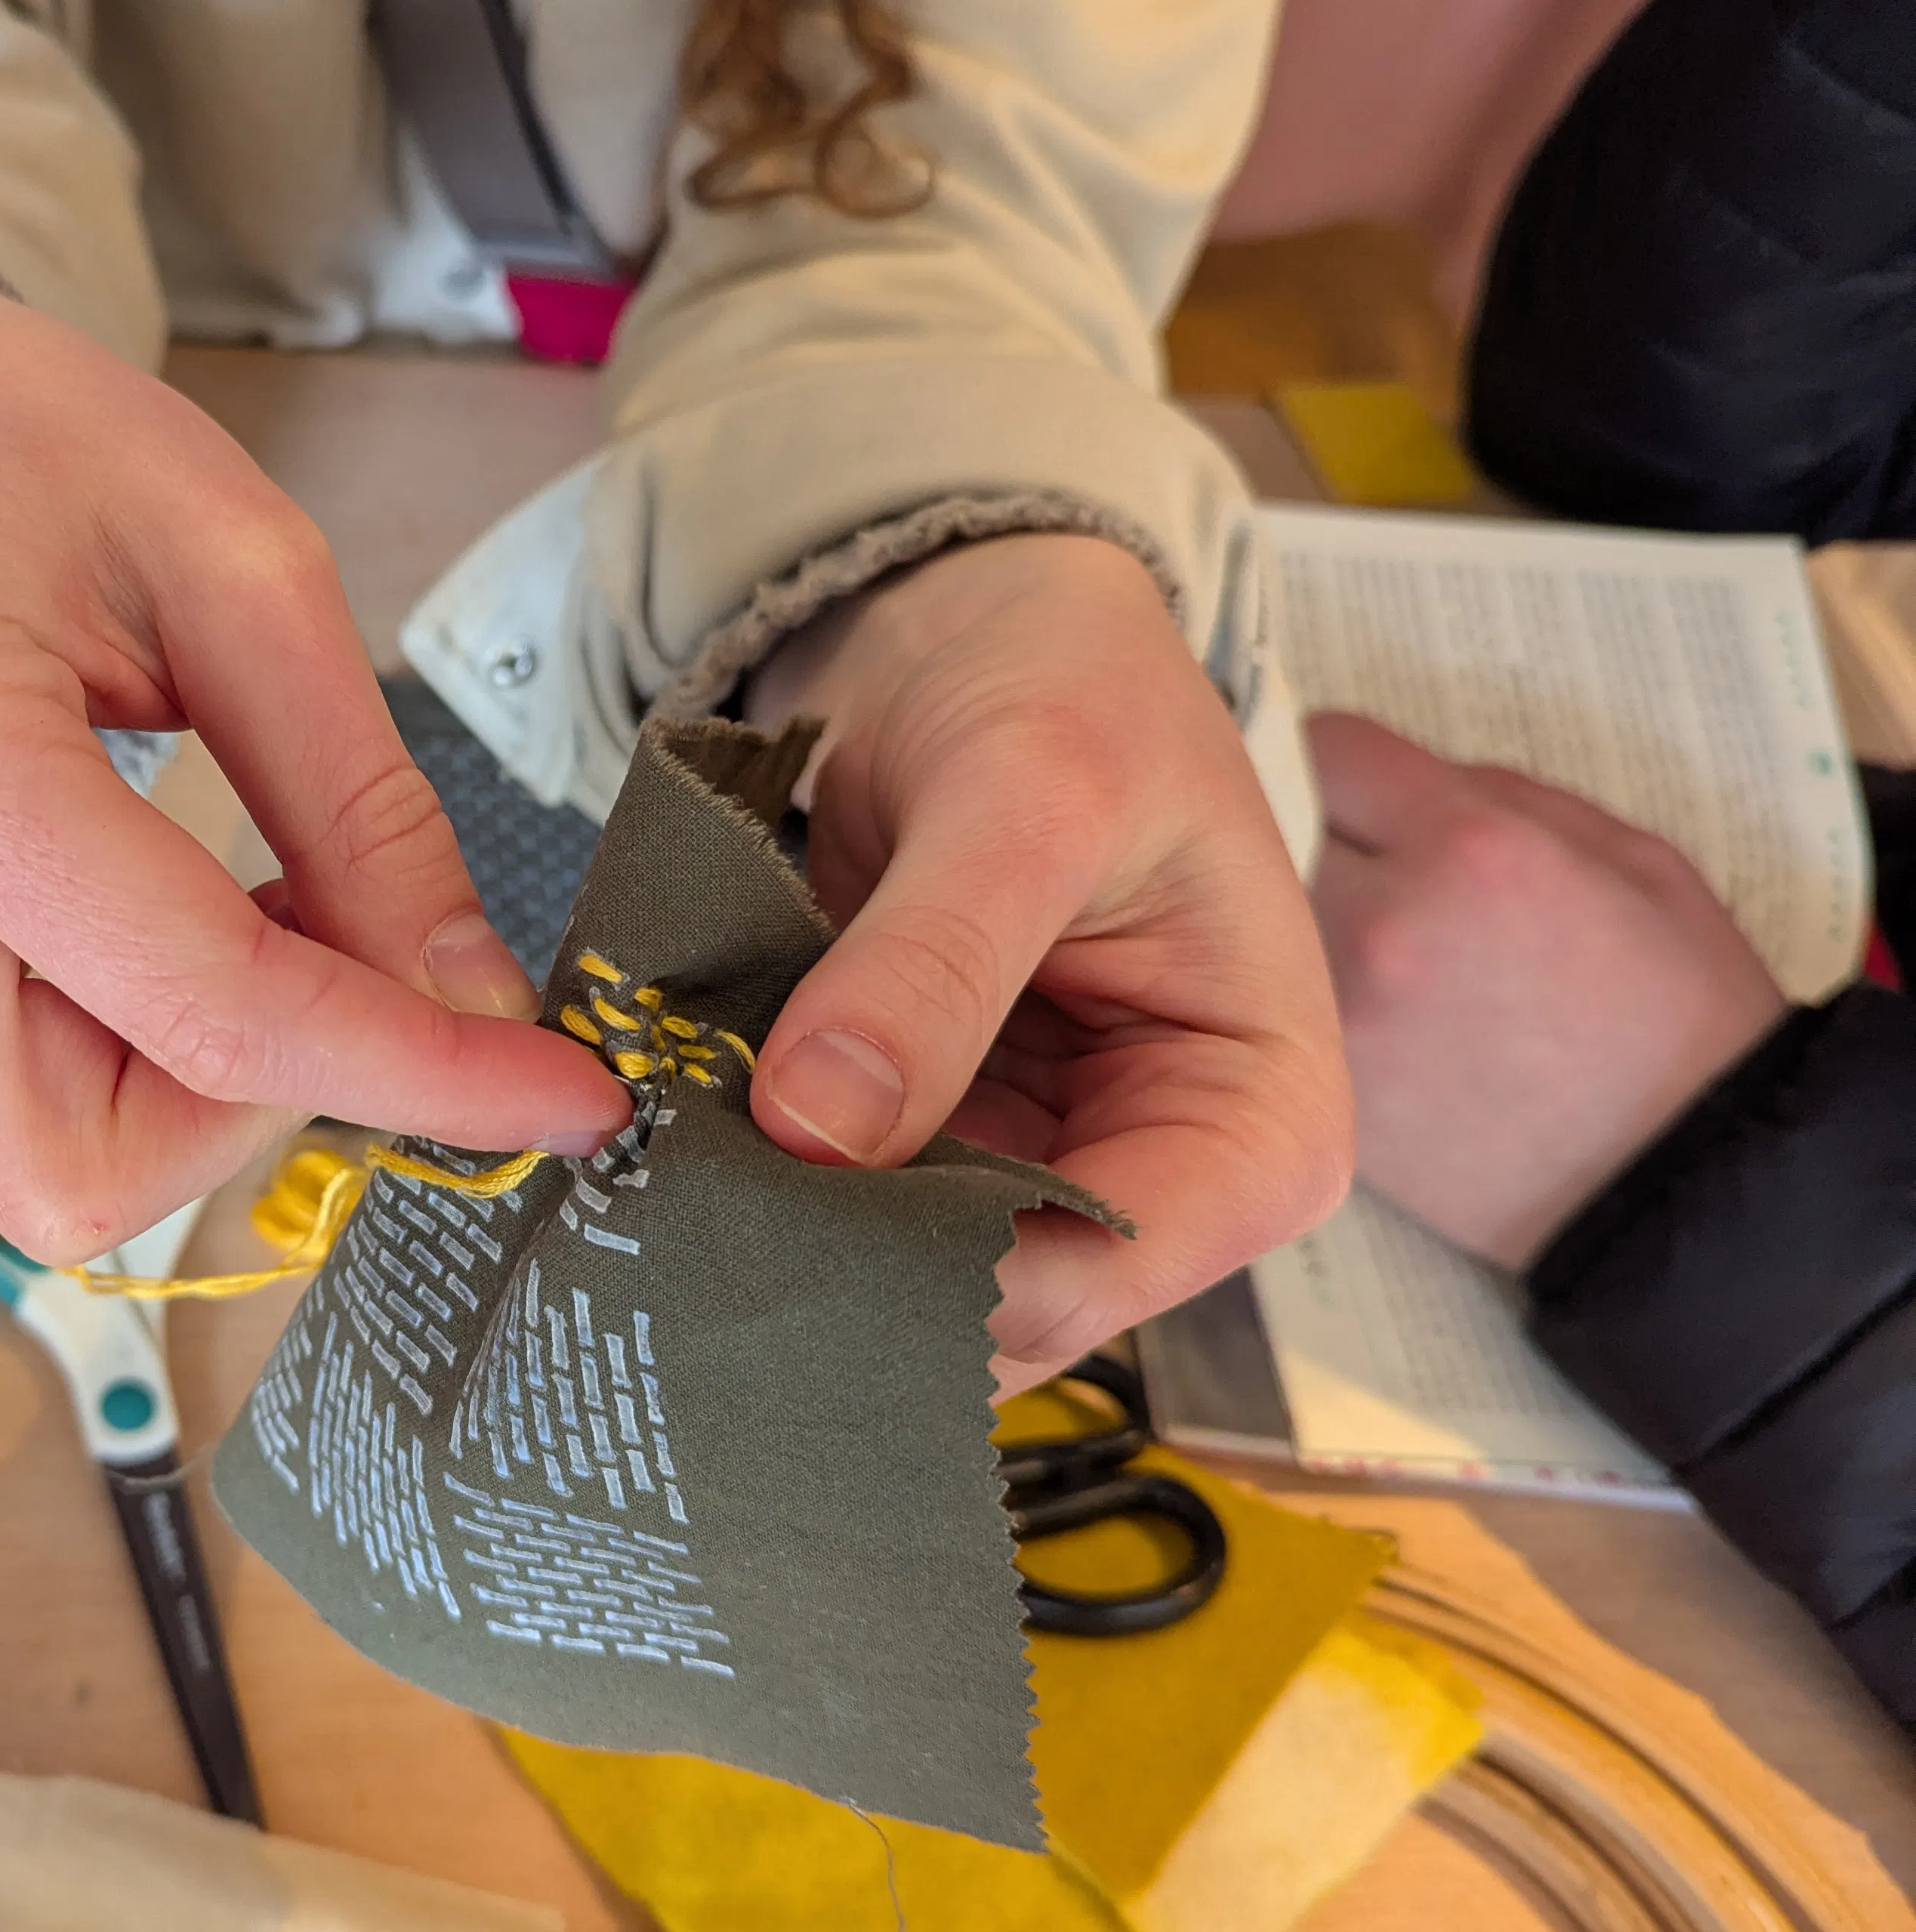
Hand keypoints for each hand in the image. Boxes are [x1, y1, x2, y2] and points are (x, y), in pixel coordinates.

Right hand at [0, 263, 627, 1259]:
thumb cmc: (18, 438)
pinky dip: (123, 1056)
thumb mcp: (245, 570)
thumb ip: (365, 808)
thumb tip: (469, 1005)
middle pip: (89, 1168)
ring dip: (192, 1084)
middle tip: (339, 955)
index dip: (413, 1073)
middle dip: (258, 1100)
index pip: (207, 1009)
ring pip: (45, 1169)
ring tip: (244, 909)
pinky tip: (158, 921)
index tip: (566, 1097)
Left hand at [743, 533, 1350, 1382]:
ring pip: (902, 1279)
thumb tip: (814, 1129)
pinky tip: (679, 1147)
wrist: (985, 628)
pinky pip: (840, 1212)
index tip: (784, 1208)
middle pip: (997, 1302)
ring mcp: (1034, 1171)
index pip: (1103, 1270)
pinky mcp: (933, 1148)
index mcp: (1260, 1124)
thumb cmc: (1066, 686)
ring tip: (670, 1172)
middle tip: (689, 1206)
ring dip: (786, 1234)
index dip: (941, 1269)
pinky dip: (761, 1184)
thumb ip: (930, 968)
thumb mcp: (1023, 797)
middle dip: (848, 1264)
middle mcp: (1154, 1179)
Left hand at [1308, 711, 1785, 1271]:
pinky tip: (1397, 1017)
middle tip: (1386, 872)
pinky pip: (1284, 1005)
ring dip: (1317, 919)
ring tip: (1397, 951)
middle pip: (1283, 831)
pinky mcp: (1328, 1087)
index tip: (1371, 789)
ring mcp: (1343, 1014)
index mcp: (1467, 847)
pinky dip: (1321, 997)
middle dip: (1329, 840)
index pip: (1330, 748)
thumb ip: (1499, 797)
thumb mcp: (1629, 859)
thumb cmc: (1678, 1014)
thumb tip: (1402, 779)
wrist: (1676, 1179)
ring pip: (1272, 922)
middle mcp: (1384, 922)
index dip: (1357, 766)